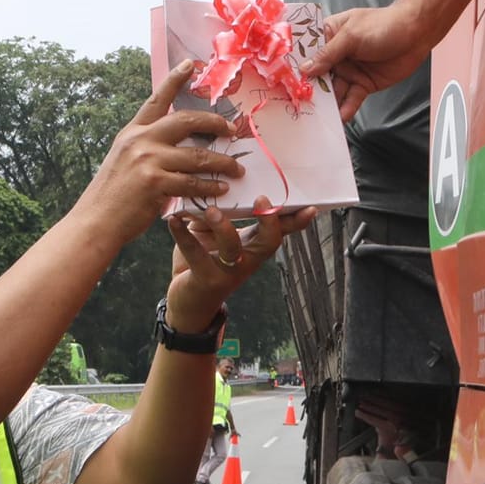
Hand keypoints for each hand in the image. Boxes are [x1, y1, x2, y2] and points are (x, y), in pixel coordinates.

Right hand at [76, 60, 245, 246]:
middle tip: (231, 129)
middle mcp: (140, 140)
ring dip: (222, 163)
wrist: (96, 221)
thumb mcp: (124, 159)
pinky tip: (221, 190)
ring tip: (236, 169)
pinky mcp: (156, 183)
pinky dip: (211, 187)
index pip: (157, 99)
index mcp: (132, 132)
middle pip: (186, 120)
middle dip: (214, 123)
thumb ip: (147, 147)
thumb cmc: (112, 195)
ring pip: (197, 156)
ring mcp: (148, 160)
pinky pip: (193, 182)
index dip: (174, 79)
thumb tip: (178, 145)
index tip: (191, 64)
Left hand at [163, 196, 316, 328]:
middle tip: (263, 200)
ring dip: (224, 229)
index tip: (310, 207)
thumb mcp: (212, 234)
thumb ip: (217, 212)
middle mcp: (245, 259)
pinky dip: (183, 236)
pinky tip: (174, 220)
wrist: (188, 303)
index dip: (296, 221)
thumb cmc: (202, 261)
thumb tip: (213, 179)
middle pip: (267, 243)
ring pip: (233, 250)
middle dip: (269, 223)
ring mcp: (227, 271)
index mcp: (251, 246)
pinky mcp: (205, 279)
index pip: (279, 232)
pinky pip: (196, 255)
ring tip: (212, 210)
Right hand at [305, 5, 434, 122]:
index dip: (294, 64)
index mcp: (328, 35)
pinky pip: (351, 99)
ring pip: (333, 90)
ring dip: (325, 102)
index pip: (305, 51)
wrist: (417, 33)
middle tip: (297, 103)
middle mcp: (336, 55)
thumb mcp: (352, 35)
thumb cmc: (384, 24)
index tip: (281, 79)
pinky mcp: (363, 84)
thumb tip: (306, 68)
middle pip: (316, 75)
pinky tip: (340, 118)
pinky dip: (346, 109)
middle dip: (307, 88)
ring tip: (316, 116)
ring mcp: (349, 70)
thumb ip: (328, 53)